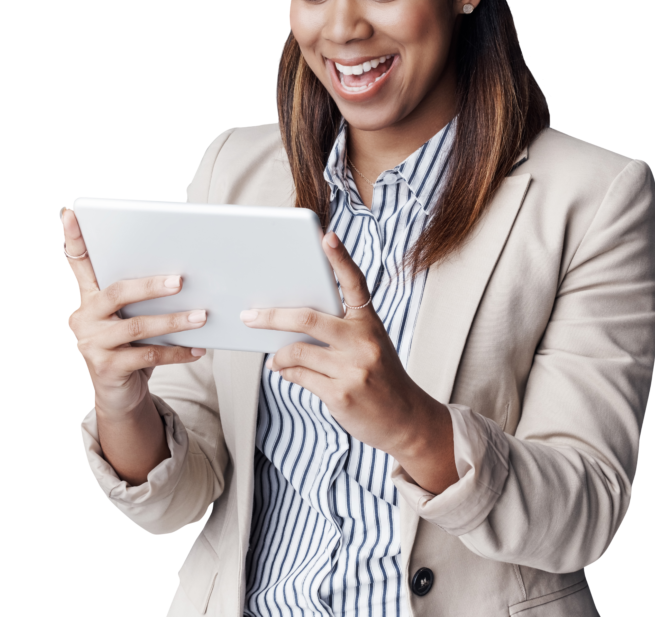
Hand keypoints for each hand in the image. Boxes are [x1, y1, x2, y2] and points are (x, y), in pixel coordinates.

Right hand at [62, 206, 207, 419]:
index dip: (74, 238)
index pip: (78, 262)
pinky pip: (146, 355)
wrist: (120, 395)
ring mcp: (91, 344)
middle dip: (151, 285)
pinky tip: (196, 349)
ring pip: (136, 326)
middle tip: (180, 280)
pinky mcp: (105, 368)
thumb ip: (139, 298)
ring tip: (200, 316)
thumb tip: (181, 274)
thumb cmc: (130, 347)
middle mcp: (84, 317)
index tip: (71, 213)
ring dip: (173, 321)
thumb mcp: (130, 318)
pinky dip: (175, 351)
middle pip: (117, 292)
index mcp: (88, 297)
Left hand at [241, 231, 458, 491]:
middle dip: (271, 316)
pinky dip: (285, 373)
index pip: (355, 283)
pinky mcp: (341, 394)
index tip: (326, 236)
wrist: (405, 420)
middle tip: (249, 315)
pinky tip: (282, 371)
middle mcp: (364, 341)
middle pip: (307, 318)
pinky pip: (299, 377)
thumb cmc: (380, 376)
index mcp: (370, 322)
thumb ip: (337, 331)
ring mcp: (353, 369)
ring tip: (275, 357)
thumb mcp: (368, 345)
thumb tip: (287, 325)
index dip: (340, 258)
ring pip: (296, 352)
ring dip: (279, 354)